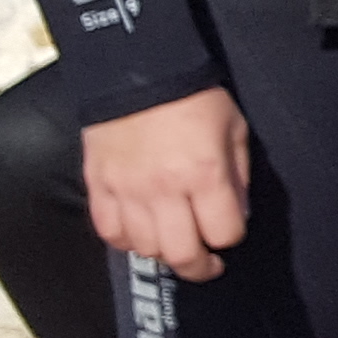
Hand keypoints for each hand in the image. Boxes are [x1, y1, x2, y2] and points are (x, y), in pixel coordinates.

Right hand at [84, 89, 252, 280]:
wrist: (138, 70)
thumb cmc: (193, 97)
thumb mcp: (234, 129)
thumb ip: (238, 176)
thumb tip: (236, 215)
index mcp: (204, 173)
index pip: (224, 233)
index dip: (231, 236)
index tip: (229, 230)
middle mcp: (164, 189)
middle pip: (182, 253)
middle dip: (200, 267)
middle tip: (206, 264)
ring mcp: (127, 190)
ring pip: (145, 248)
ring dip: (163, 252)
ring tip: (174, 241)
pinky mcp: (98, 185)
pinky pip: (109, 232)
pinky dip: (126, 240)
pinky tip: (140, 232)